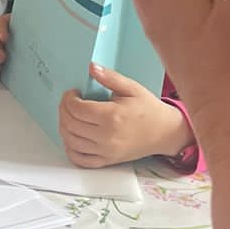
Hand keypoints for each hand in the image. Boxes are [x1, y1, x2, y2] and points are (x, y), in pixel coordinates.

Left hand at [58, 66, 192, 166]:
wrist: (166, 132)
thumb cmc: (149, 110)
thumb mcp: (132, 88)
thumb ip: (110, 77)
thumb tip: (91, 67)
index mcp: (112, 116)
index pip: (76, 108)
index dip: (68, 98)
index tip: (73, 93)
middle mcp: (106, 136)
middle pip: (70, 124)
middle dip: (63, 110)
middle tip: (68, 103)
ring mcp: (106, 151)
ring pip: (71, 141)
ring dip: (64, 127)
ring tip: (70, 117)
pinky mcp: (107, 160)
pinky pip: (80, 160)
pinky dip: (70, 149)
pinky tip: (72, 137)